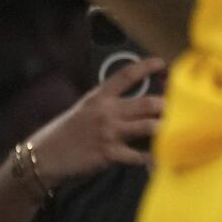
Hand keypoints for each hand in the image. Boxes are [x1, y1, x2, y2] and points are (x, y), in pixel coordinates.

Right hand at [27, 57, 164, 180]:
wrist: (42, 158)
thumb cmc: (63, 134)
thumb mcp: (83, 109)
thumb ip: (107, 103)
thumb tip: (134, 102)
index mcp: (98, 97)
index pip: (127, 75)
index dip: (147, 66)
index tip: (162, 64)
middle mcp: (106, 112)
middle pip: (149, 102)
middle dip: (167, 105)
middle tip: (179, 107)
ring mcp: (108, 133)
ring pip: (150, 126)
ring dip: (165, 128)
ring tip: (175, 129)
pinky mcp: (109, 155)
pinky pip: (140, 155)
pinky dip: (152, 156)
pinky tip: (159, 156)